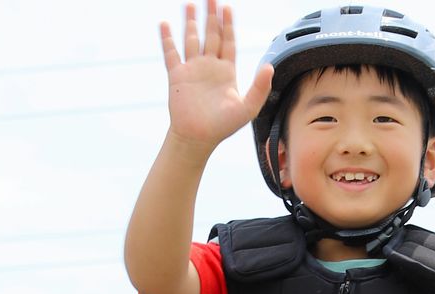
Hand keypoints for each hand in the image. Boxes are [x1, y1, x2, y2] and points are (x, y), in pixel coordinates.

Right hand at [159, 1, 273, 149]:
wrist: (199, 138)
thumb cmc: (224, 126)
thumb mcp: (248, 107)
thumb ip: (260, 87)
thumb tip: (269, 67)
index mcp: (227, 72)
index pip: (228, 42)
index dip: (228, 25)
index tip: (227, 7)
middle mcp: (209, 67)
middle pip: (211, 35)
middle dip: (211, 16)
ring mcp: (192, 70)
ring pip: (192, 39)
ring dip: (191, 22)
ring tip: (190, 4)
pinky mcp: (177, 76)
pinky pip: (171, 53)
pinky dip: (167, 39)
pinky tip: (165, 24)